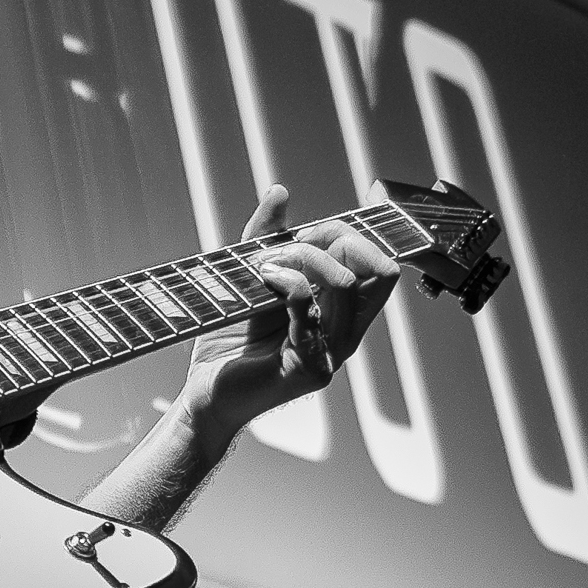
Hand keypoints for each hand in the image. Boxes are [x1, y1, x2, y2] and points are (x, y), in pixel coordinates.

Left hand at [179, 184, 397, 454]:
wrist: (205, 395)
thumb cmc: (229, 343)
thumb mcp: (252, 280)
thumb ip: (266, 236)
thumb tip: (280, 192)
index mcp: (342, 315)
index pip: (382, 267)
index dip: (358, 234)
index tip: (320, 225)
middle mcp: (346, 334)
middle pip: (377, 269)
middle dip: (336, 238)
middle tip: (290, 242)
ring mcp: (331, 353)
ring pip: (345, 283)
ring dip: (304, 257)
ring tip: (266, 263)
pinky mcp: (308, 368)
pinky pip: (308, 305)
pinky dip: (286, 280)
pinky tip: (263, 279)